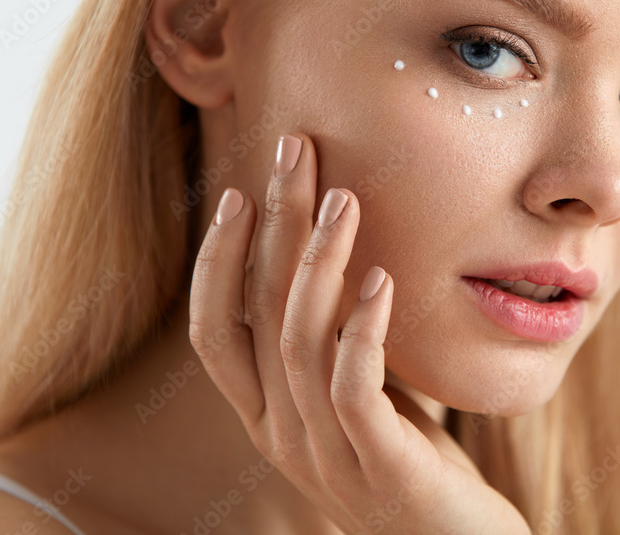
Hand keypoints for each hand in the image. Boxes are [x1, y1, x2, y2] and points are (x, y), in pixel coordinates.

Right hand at [188, 133, 531, 534]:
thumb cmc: (406, 459)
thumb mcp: (356, 394)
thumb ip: (332, 343)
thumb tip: (335, 259)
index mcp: (265, 414)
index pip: (213, 330)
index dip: (218, 260)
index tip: (240, 191)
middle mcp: (280, 432)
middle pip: (257, 315)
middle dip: (271, 226)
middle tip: (294, 153)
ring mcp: (324, 452)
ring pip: (300, 342)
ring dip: (319, 262)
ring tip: (346, 199)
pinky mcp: (379, 466)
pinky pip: (353, 388)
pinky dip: (363, 328)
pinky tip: (383, 279)